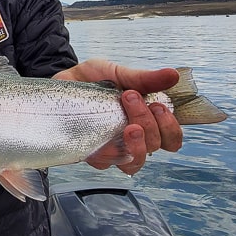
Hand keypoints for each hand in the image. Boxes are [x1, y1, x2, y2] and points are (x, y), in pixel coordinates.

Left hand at [54, 59, 183, 173]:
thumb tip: (173, 75)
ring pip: (134, 161)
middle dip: (148, 123)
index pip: (171, 139)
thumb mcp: (119, 73)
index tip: (158, 105)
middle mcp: (132, 138)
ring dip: (136, 144)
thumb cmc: (93, 80)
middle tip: (131, 97)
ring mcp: (112, 148)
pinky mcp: (91, 153)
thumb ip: (145, 78)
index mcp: (146, 120)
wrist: (62, 80)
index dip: (170, 129)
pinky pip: (105, 162)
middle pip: (154, 147)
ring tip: (127, 125)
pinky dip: (108, 150)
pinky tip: (102, 132)